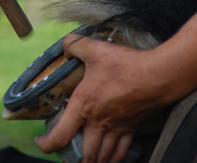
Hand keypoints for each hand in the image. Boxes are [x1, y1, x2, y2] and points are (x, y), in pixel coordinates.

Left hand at [35, 33, 168, 162]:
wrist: (155, 76)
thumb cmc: (125, 65)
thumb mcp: (96, 49)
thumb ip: (76, 45)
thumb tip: (65, 45)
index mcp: (84, 105)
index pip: (60, 136)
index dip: (47, 145)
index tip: (41, 142)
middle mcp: (98, 122)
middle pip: (84, 153)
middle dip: (74, 159)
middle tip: (67, 156)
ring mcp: (116, 128)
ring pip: (101, 156)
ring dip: (93, 161)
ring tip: (87, 160)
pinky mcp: (131, 128)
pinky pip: (120, 153)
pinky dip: (113, 159)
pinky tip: (110, 159)